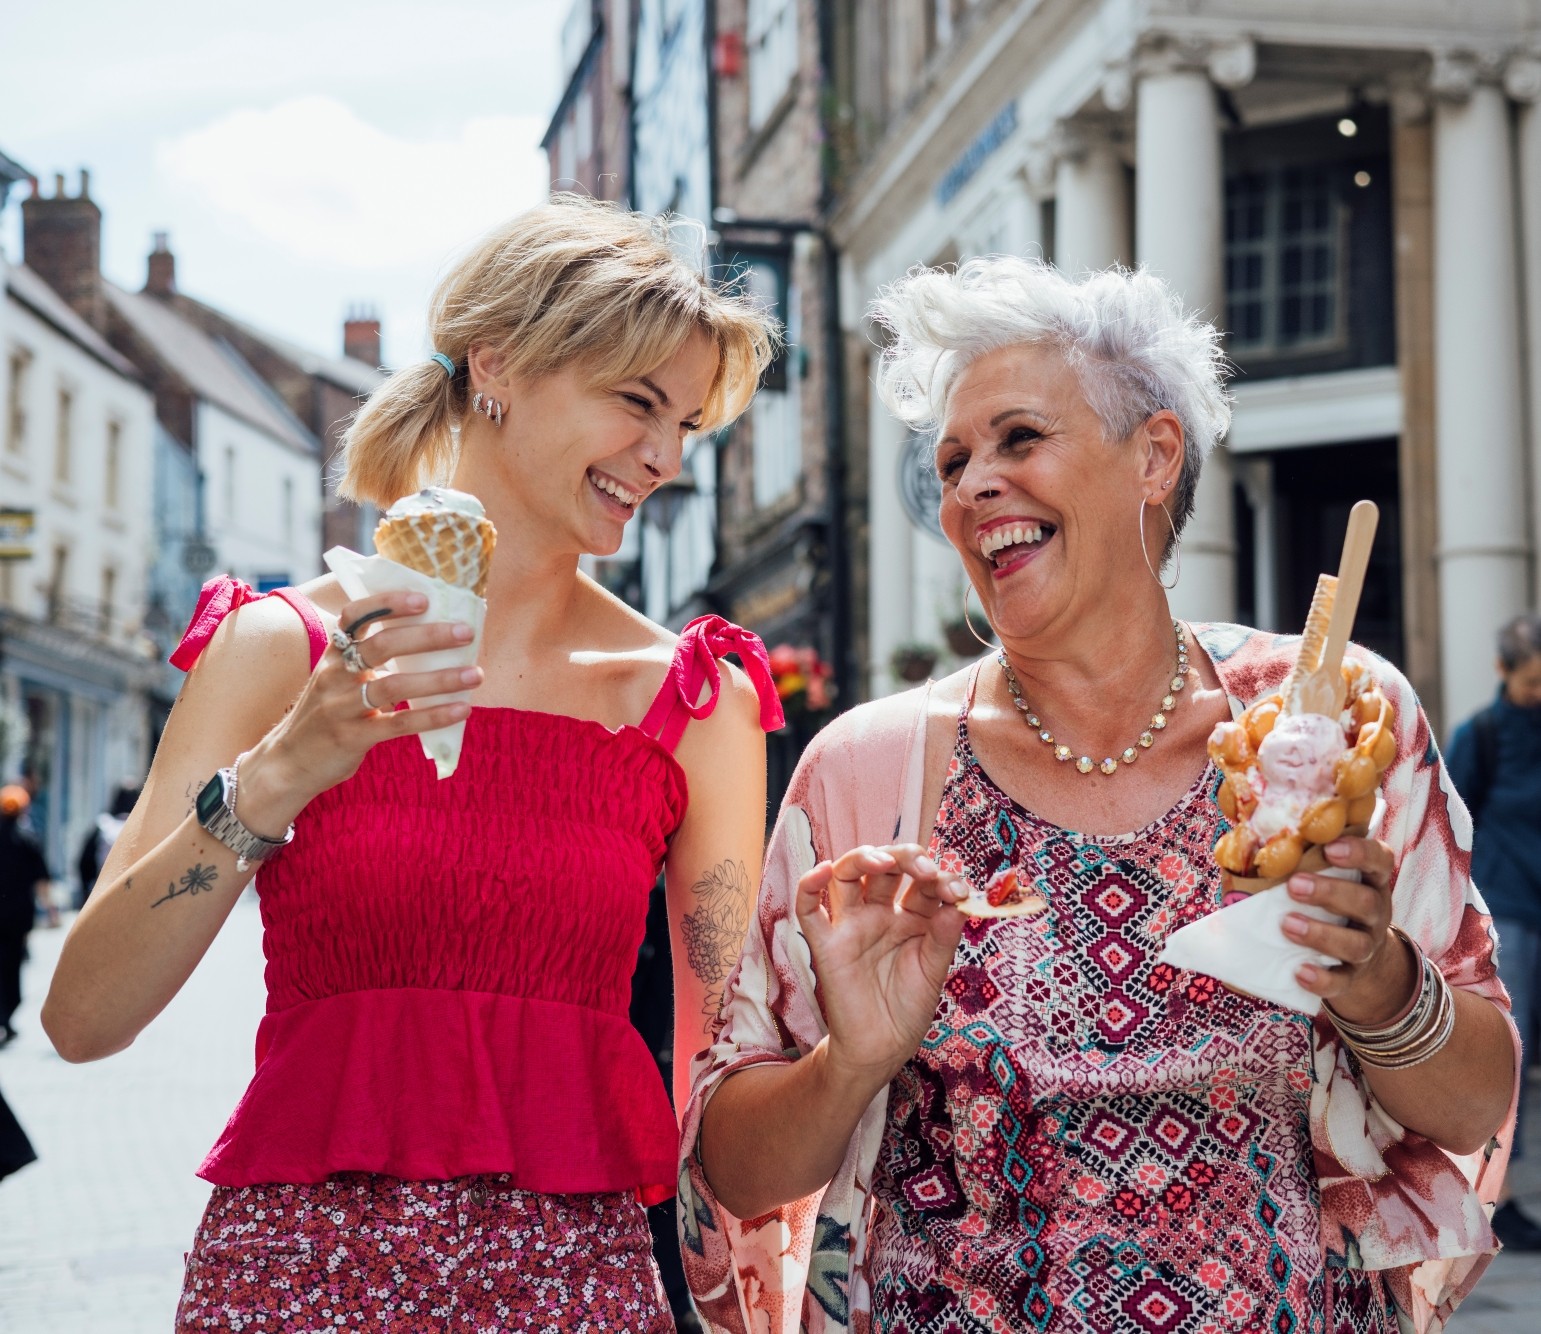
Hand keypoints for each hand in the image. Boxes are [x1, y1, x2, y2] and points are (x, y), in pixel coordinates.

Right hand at [241, 591, 483, 823]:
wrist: (288, 764)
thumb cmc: (325, 716)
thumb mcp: (337, 681)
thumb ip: (369, 663)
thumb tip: (429, 641)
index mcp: (333, 655)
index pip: (354, 615)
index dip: (387, 603)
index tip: (424, 599)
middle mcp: (334, 675)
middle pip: (382, 645)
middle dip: (428, 636)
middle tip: (465, 633)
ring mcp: (341, 707)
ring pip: (394, 685)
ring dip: (440, 679)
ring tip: (475, 675)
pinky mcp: (352, 738)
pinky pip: (399, 724)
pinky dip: (433, 716)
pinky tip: (462, 710)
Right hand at [795, 843, 966, 1098]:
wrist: (882, 1048)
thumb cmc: (908, 1007)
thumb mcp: (934, 970)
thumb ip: (943, 937)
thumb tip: (958, 903)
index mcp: (909, 916)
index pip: (922, 883)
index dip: (941, 879)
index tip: (959, 891)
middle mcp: (878, 913)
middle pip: (885, 868)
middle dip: (906, 859)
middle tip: (926, 870)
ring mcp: (851, 925)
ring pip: (846, 876)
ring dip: (862, 859)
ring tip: (883, 861)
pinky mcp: (825, 945)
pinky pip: (809, 909)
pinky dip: (809, 885)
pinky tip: (822, 870)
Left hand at [1282, 835, 1416, 1024]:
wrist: (1350, 955)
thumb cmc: (1321, 902)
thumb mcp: (1317, 876)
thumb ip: (1290, 860)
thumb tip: (1238, 843)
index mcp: (1368, 878)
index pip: (1378, 859)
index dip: (1360, 852)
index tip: (1330, 847)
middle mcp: (1375, 912)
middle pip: (1366, 901)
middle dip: (1330, 892)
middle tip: (1294, 885)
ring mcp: (1367, 946)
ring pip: (1357, 944)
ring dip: (1322, 935)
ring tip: (1287, 925)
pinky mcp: (1353, 977)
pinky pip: (1343, 982)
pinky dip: (1322, 979)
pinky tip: (1299, 972)